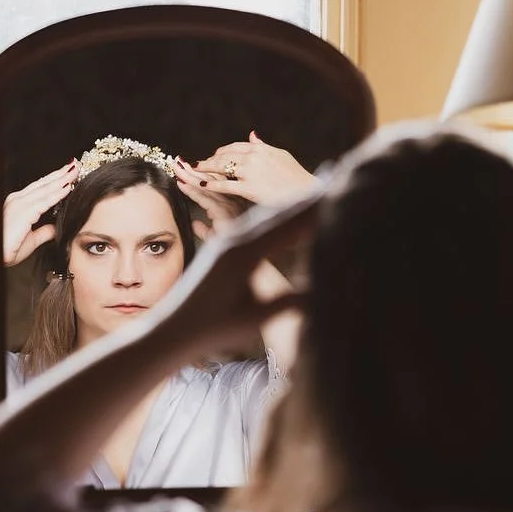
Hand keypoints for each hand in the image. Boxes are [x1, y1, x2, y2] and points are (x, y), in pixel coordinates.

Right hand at [3, 159, 77, 265]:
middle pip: (44, 183)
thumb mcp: (32, 239)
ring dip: (62, 179)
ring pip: (46, 189)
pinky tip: (67, 188)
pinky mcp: (23, 212)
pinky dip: (57, 194)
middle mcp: (17, 200)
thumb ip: (44, 231)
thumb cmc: (9, 249)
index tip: (68, 174)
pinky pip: (45, 201)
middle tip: (75, 165)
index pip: (40, 187)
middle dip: (61, 174)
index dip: (55, 180)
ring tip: (75, 171)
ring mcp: (19, 204)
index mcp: (18, 204)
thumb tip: (55, 228)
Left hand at [156, 190, 320, 356]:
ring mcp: (225, 244)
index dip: (314, 207)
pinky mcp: (220, 251)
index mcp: (244, 251)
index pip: (288, 223)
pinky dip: (260, 215)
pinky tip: (271, 210)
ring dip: (281, 201)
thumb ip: (288, 303)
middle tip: (331, 179)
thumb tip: (321, 295)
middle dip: (303, 198)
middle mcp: (233, 241)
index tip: (337, 191)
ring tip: (305, 189)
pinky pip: (241, 224)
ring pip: (256, 215)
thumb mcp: (254, 317)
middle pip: (273, 212)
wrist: (175, 332)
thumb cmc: (211, 329)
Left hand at [173, 159, 247, 239]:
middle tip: (177, 161)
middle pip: (208, 181)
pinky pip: (204, 198)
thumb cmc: (233, 246)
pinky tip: (181, 184)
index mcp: (231, 202)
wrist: (243, 254)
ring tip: (176, 167)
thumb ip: (204, 229)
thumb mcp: (215, 237)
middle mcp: (231, 200)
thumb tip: (195, 224)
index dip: (199, 174)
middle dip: (192, 170)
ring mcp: (228, 205)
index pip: (213, 183)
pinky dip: (191, 190)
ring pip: (205, 186)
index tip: (186, 166)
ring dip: (189, 176)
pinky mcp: (223, 212)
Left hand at [194, 131, 316, 204]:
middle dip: (211, 159)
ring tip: (196, 171)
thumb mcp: (280, 155)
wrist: (305, 192)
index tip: (215, 155)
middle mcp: (253, 157)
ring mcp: (250, 172)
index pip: (235, 147)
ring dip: (206, 168)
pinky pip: (225, 185)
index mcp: (261, 149)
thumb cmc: (296, 176)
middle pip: (225, 155)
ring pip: (222, 167)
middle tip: (200, 164)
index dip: (223, 151)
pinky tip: (203, 185)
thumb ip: (263, 146)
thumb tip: (252, 135)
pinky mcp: (248, 188)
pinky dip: (212, 184)